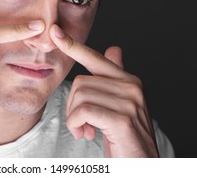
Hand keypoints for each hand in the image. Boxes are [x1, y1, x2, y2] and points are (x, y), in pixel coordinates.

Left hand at [49, 25, 158, 156]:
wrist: (140, 164)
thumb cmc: (126, 136)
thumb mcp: (120, 104)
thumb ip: (114, 77)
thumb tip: (113, 49)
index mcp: (128, 80)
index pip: (95, 58)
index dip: (73, 46)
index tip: (56, 32)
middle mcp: (131, 86)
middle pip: (80, 83)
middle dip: (73, 106)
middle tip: (81, 124)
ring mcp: (129, 102)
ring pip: (79, 97)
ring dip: (74, 118)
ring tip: (86, 130)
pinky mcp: (122, 119)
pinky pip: (83, 112)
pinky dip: (76, 125)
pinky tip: (86, 134)